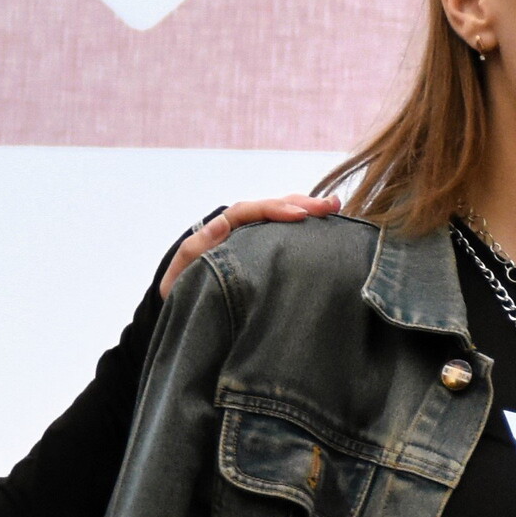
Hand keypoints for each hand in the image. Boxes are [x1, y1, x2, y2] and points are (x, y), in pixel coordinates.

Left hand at [161, 195, 341, 294]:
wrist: (183, 313)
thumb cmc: (181, 295)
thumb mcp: (180, 276)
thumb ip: (195, 251)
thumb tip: (220, 223)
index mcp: (217, 231)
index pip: (248, 211)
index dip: (274, 210)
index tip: (300, 216)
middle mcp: (236, 230)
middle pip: (269, 208)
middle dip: (299, 203)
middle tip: (330, 207)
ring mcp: (250, 241)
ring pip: (279, 218)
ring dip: (306, 211)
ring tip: (335, 208)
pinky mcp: (261, 254)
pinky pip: (283, 237)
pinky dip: (304, 231)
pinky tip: (327, 227)